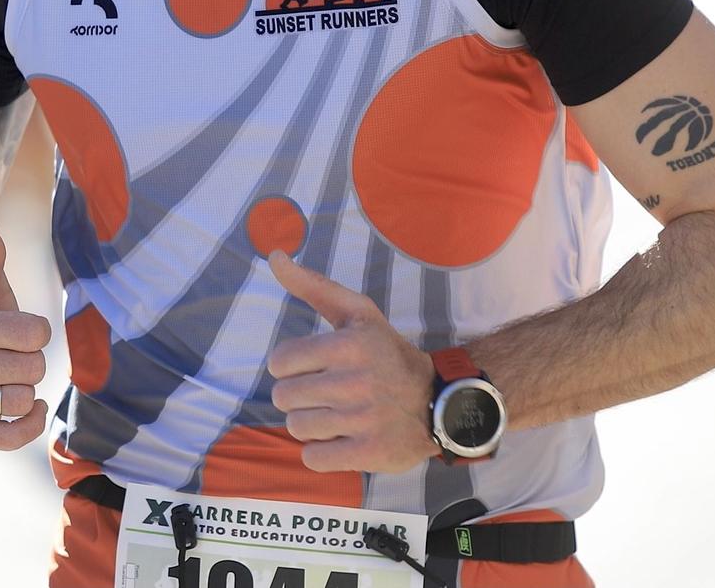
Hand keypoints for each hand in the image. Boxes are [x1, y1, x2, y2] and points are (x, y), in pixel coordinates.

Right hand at [0, 223, 50, 450]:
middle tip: (11, 357)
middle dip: (32, 362)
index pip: (36, 333)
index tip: (21, 331)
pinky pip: (9, 438)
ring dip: (26, 391)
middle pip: (34, 368)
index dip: (37, 332)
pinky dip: (28, 426)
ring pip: (25, 400)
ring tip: (6, 379)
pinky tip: (29, 410)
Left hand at [266, 250, 436, 472]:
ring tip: (336, 415)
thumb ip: (313, 286)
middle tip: (325, 393)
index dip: (290, 365)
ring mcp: (365, 420)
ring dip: (311, 423)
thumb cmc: (387, 354)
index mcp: (350, 344)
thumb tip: (274, 256)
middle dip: (299, 395)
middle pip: (284, 396)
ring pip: (297, 427)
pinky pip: (315, 458)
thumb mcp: (358, 313)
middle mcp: (358, 382)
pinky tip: (341, 439)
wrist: (440, 401)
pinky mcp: (371, 454)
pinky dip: (321, 451)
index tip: (313, 366)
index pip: (280, 361)